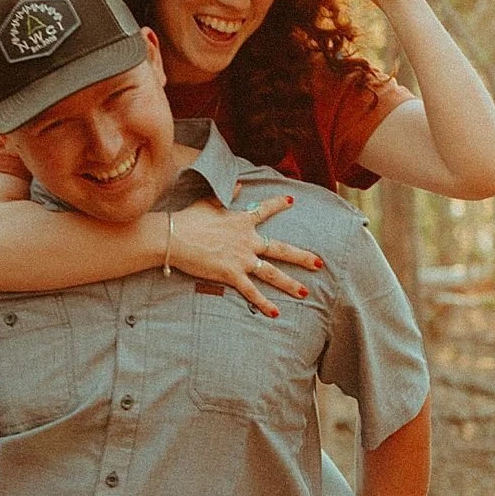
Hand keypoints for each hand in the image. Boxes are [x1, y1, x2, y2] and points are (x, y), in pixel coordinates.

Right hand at [167, 194, 321, 317]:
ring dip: (290, 284)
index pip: (264, 210)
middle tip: (319, 263)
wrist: (175, 237)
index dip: (278, 204)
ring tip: (305, 293)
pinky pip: (251, 292)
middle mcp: (247, 240)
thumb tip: (239, 182)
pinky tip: (276, 313)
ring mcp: (241, 259)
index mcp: (242, 221)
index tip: (292, 200)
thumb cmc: (189, 219)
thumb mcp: (209, 201)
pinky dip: (263, 303)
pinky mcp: (231, 275)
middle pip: (280, 249)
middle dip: (301, 257)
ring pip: (272, 274)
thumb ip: (226, 193)